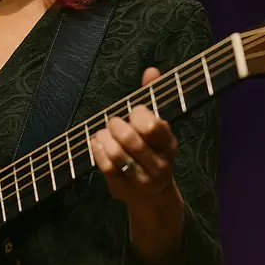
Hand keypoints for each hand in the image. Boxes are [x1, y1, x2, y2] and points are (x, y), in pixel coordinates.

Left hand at [90, 67, 178, 209]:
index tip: (133, 112)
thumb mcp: (155, 126)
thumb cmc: (151, 149)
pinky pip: (106, 167)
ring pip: (118, 154)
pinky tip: (96, 142)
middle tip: (112, 121)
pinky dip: (97, 150)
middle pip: (132, 140)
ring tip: (103, 132)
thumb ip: (152, 97)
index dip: (138, 115)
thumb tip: (151, 70)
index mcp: (169, 145)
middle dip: (116, 125)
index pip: (153, 127)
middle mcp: (159, 164)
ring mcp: (141, 179)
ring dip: (105, 138)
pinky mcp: (123, 188)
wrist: (152, 194)